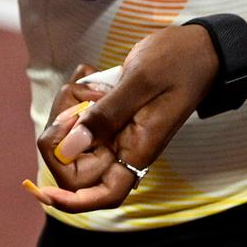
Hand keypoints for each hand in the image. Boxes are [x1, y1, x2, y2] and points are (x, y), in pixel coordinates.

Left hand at [26, 26, 219, 211]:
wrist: (203, 46)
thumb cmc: (180, 61)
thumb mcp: (141, 80)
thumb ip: (105, 114)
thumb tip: (67, 149)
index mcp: (139, 147)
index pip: (103, 195)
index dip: (70, 200)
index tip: (43, 189)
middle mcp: (126, 147)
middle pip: (76, 166)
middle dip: (59, 135)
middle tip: (72, 96)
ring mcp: (119, 132)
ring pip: (73, 140)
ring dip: (66, 110)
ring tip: (83, 78)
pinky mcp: (114, 116)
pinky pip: (81, 119)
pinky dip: (74, 97)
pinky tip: (87, 72)